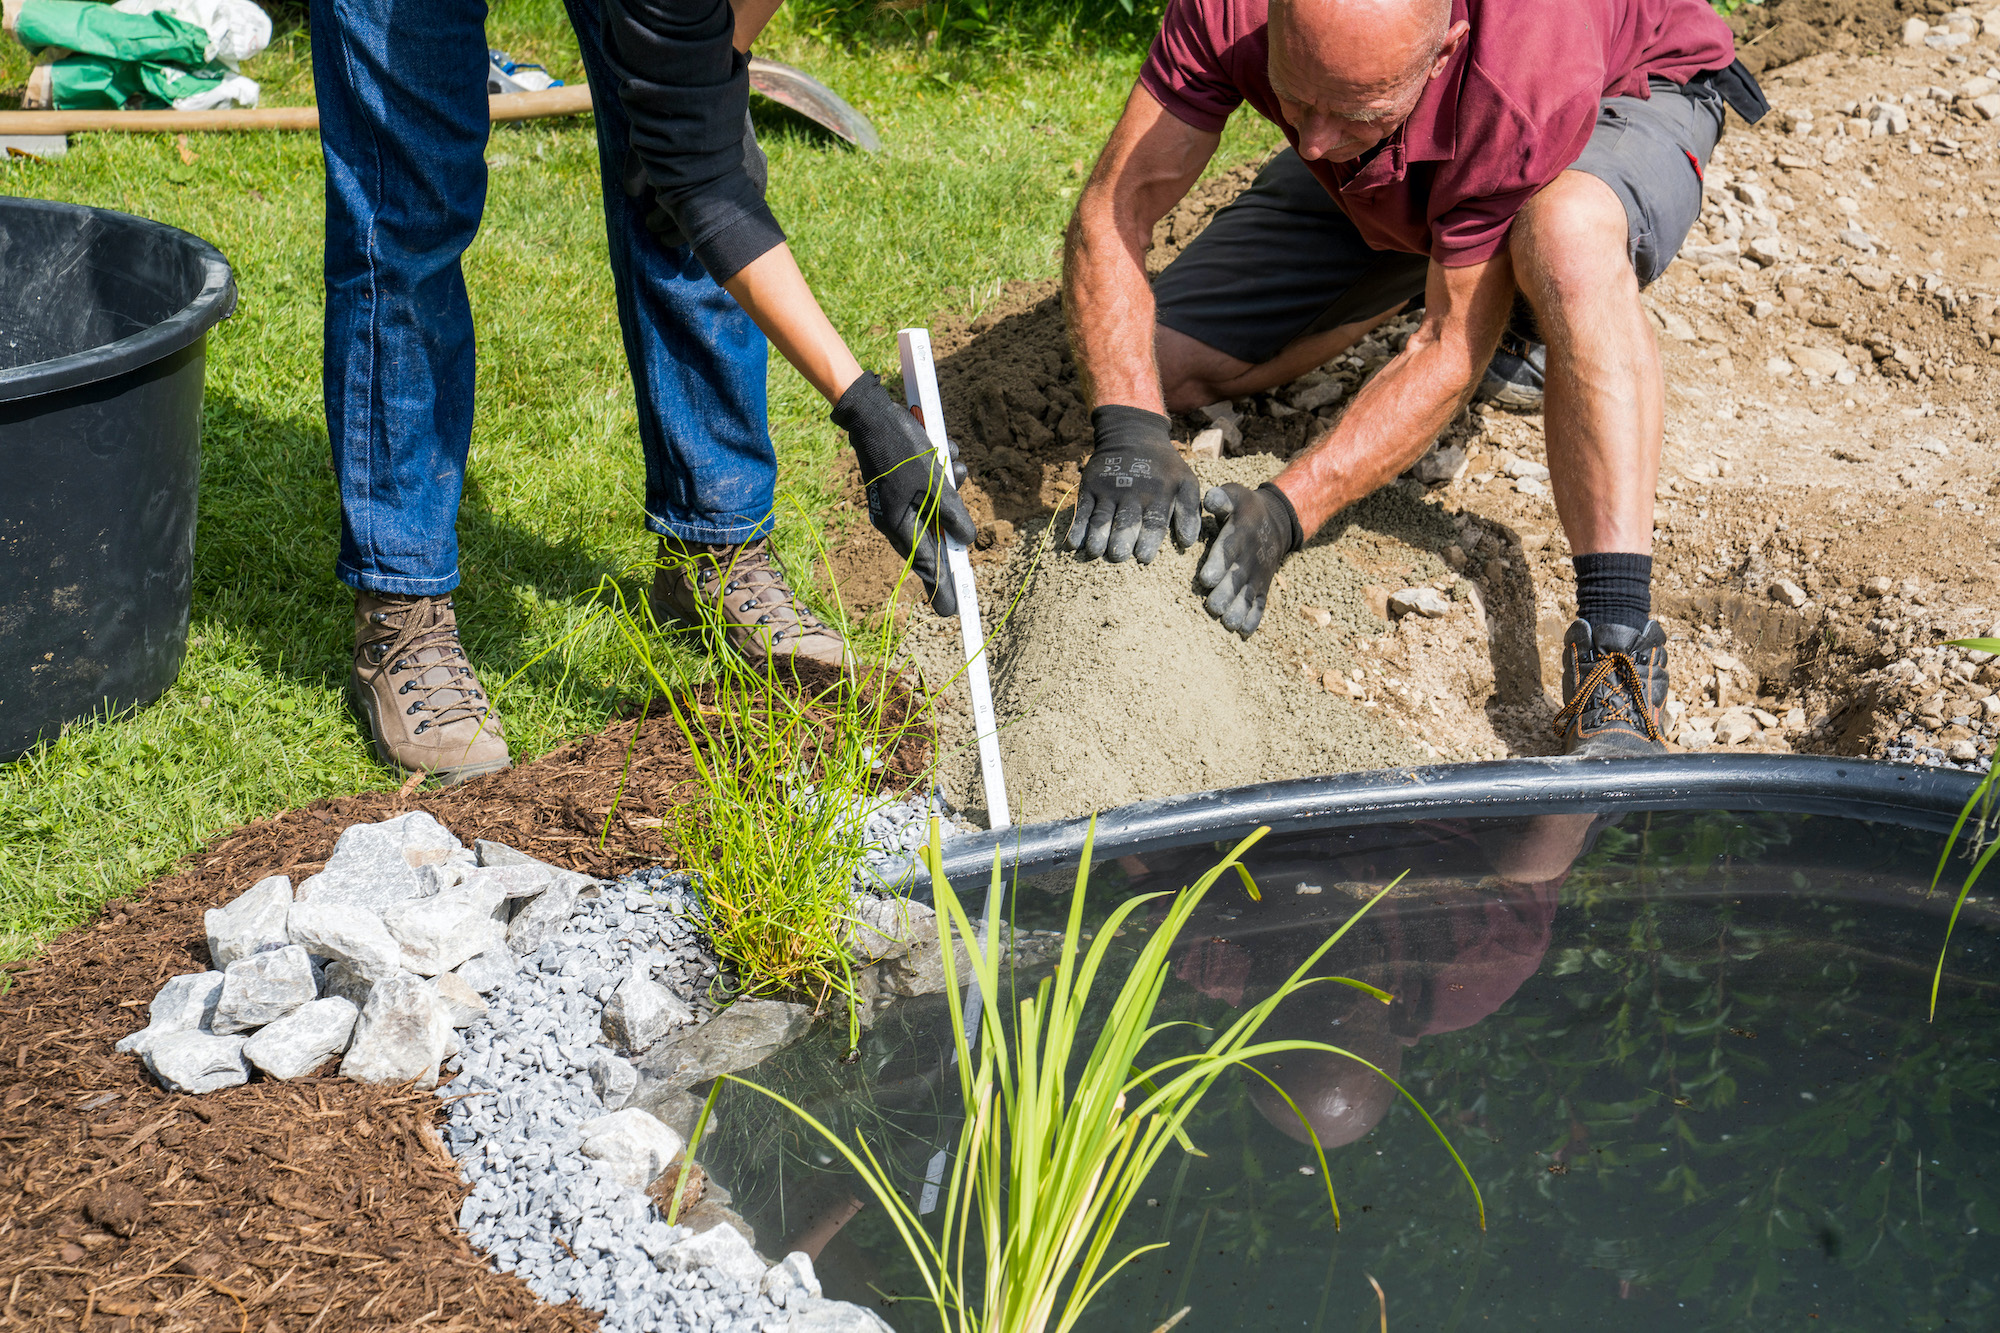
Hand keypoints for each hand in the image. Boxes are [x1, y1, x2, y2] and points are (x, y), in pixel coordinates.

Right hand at [831, 372, 977, 616]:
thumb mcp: (934, 482)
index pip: (925, 563)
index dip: (941, 586)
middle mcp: (897, 518)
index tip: (950, 612)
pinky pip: (931, 487)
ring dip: (951, 487)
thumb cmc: (901, 448)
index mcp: (898, 524)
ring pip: (936, 507)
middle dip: (954, 521)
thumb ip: (952, 513)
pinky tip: (943, 451)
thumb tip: (967, 539)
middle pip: (934, 536)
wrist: (871, 412)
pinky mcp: (904, 483)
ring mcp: (900, 501)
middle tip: (956, 577)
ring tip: (950, 462)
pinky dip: (941, 473)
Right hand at [1066, 406, 1200, 562]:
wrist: (1132, 433)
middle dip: (1122, 541)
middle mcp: (1133, 493)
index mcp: (1159, 494)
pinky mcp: (1090, 486)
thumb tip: (1187, 543)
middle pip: (1126, 522)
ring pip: (1102, 517)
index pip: (1154, 522)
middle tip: (1118, 555)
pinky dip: (1077, 527)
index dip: (1148, 541)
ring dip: (1098, 536)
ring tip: (1096, 552)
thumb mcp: (1185, 481)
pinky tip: (1074, 544)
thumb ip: (1188, 511)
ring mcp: (1109, 489)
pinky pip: (1082, 509)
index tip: (1143, 557)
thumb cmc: (1163, 467)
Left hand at [1196, 482, 1303, 637]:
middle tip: (1213, 607)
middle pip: (1237, 579)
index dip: (1218, 564)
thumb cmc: (1245, 509)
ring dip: (1238, 610)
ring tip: (1227, 623)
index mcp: (1240, 535)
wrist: (1276, 522)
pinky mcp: (1262, 587)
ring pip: (1247, 596)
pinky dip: (1253, 619)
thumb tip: (1209, 498)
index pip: (1229, 551)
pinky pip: (1259, 605)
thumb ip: (1221, 498)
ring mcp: (1257, 575)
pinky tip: (1243, 633)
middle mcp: (1249, 558)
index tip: (1206, 579)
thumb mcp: (1235, 495)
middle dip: (1225, 594)